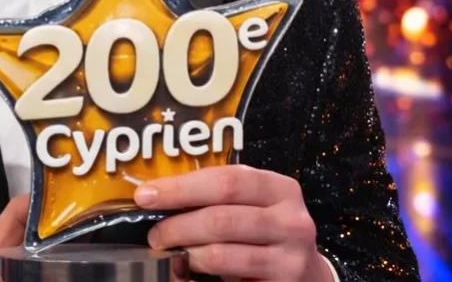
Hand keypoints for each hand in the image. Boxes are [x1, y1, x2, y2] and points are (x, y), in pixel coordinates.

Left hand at [134, 165, 332, 281]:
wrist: (306, 276)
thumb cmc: (266, 233)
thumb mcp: (252, 206)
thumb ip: (217, 197)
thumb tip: (157, 196)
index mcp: (279, 189)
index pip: (226, 180)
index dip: (181, 188)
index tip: (146, 195)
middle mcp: (291, 221)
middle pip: (220, 218)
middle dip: (177, 226)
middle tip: (155, 234)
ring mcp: (291, 259)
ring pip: (221, 254)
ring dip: (187, 254)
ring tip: (172, 254)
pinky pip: (227, 281)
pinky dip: (199, 278)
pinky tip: (189, 273)